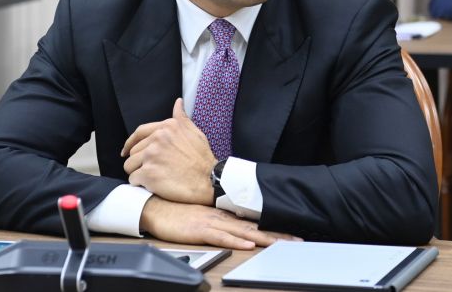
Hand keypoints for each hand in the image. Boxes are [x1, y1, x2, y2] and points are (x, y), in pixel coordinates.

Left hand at [122, 98, 216, 204]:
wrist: (209, 180)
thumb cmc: (202, 158)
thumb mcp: (194, 132)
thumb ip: (181, 118)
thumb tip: (178, 102)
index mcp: (167, 127)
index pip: (139, 132)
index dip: (130, 143)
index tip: (125, 151)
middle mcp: (157, 139)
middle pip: (133, 152)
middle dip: (139, 162)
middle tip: (153, 170)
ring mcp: (151, 156)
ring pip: (130, 166)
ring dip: (138, 173)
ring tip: (153, 178)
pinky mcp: (148, 173)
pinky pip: (133, 179)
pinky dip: (140, 184)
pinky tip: (153, 186)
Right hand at [139, 196, 298, 249]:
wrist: (155, 207)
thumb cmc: (176, 212)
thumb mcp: (202, 215)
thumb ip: (218, 219)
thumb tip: (234, 227)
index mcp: (223, 214)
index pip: (252, 222)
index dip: (272, 228)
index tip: (290, 234)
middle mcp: (221, 217)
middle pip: (254, 227)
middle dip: (276, 235)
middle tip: (296, 241)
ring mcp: (212, 223)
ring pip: (242, 232)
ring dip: (263, 239)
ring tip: (281, 244)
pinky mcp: (200, 230)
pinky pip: (221, 237)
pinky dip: (235, 241)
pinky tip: (248, 245)